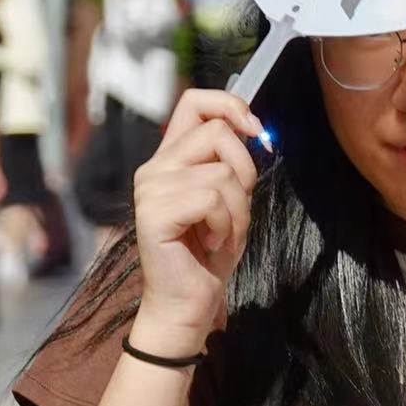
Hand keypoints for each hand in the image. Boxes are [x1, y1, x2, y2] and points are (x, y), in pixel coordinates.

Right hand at [128, 90, 263, 357]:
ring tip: (221, 233)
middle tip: (235, 210)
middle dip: (245, 171)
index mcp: (170, 158)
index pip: (194, 102)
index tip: (255, 131)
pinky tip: (212, 242)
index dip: (230, 105)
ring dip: (238, 210)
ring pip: (221, 172)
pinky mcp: (153, 213)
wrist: (188, 304)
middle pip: (217, 133)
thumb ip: (232, 162)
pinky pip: (211, 199)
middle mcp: (154, 168)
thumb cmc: (209, 254)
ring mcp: (150, 189)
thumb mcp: (230, 198)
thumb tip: (254, 129)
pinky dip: (225, 224)